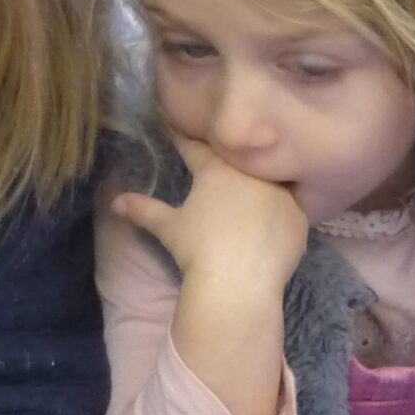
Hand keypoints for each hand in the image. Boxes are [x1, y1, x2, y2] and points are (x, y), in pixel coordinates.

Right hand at [109, 133, 307, 303]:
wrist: (238, 284)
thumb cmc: (198, 251)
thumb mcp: (169, 228)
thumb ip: (144, 210)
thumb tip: (115, 203)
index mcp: (217, 171)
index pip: (196, 148)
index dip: (184, 140)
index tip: (177, 130)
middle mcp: (252, 174)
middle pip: (238, 160)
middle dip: (228, 159)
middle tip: (220, 159)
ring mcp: (280, 194)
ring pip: (268, 180)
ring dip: (259, 183)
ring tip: (251, 190)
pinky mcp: (298, 218)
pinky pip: (289, 208)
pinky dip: (279, 212)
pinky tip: (272, 220)